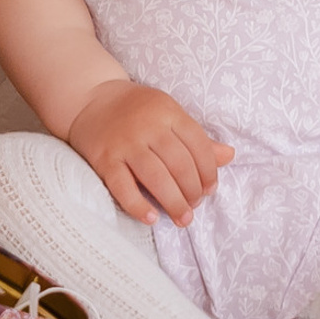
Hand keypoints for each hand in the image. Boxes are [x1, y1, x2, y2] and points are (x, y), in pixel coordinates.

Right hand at [66, 80, 235, 226]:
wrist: (89, 99)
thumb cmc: (136, 110)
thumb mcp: (168, 114)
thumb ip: (196, 138)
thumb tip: (230, 155)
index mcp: (167, 111)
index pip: (198, 144)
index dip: (209, 172)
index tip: (209, 190)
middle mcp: (147, 126)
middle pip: (179, 165)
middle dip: (192, 192)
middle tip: (194, 208)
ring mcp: (125, 143)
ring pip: (156, 178)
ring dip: (173, 203)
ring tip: (183, 219)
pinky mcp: (104, 159)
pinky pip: (122, 187)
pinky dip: (138, 205)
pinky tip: (151, 218)